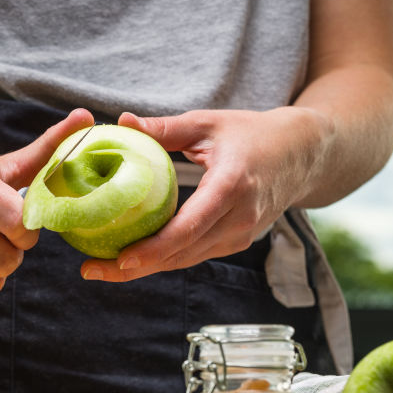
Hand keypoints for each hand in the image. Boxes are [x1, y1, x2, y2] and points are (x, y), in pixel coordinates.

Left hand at [80, 107, 332, 281]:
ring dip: (143, 269)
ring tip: (100, 270)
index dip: (154, 248)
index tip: (119, 258)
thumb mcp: (208, 123)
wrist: (302, 155)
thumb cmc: (252, 133)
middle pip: (181, 253)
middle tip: (91, 270)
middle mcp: (239, 218)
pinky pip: (193, 255)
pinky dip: (162, 259)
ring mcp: (240, 235)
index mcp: (232, 185)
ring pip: (184, 260)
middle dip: (134, 268)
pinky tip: (129, 259)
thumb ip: (165, 128)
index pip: (189, 227)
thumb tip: (121, 121)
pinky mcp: (236, 242)